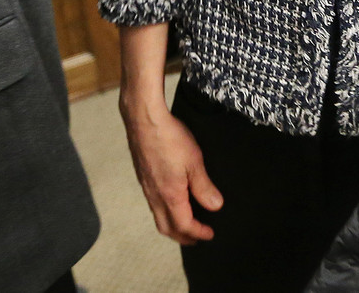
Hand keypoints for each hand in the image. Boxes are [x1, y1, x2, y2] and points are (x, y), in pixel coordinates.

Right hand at [120, 95, 222, 244]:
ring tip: (185, 223)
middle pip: (166, 228)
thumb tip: (215, 207)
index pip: (183, 225)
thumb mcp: (194, 162)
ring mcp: (146, 187)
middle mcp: (155, 196)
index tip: (210, 234)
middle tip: (197, 238)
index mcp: (169, 195)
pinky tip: (172, 201)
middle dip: (183, 237)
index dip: (198, 233)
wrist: (144, 120)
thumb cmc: (170, 138)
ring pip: (158, 216)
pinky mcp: (143, 177)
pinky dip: (164, 212)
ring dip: (172, 225)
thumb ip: (204, 187)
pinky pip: (153, 204)